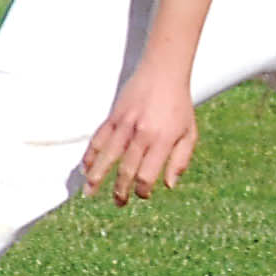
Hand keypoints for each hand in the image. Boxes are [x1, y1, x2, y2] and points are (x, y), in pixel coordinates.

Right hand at [81, 61, 197, 205]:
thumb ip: (180, 160)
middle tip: (118, 203)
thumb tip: (169, 185)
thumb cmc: (179, 105)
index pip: (147, 174)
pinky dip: (91, 154)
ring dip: (97, 176)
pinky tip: (86, 167)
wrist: (164, 73)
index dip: (143, 189)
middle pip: (126, 169)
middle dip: (120, 190)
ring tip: (89, 192)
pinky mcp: (114, 116)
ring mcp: (125, 125)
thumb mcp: (189, 133)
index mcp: (162, 140)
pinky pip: (98, 138)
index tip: (142, 194)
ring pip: (107, 155)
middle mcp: (142, 134)